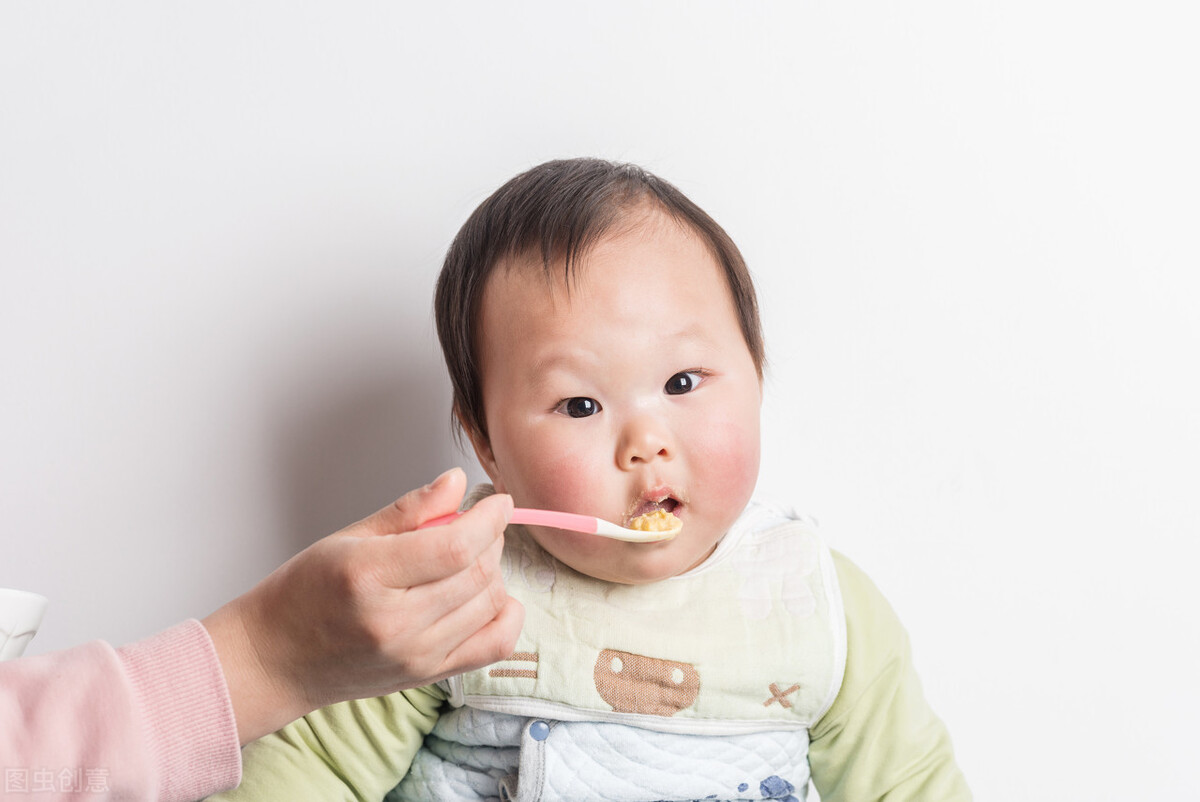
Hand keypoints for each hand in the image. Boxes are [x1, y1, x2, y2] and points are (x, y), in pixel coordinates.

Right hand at [201, 467, 521, 743]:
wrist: (275, 660)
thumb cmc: (304, 594)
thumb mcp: (347, 538)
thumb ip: (410, 510)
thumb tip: (458, 482)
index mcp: (368, 577)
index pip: (454, 546)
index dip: (488, 518)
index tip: (498, 501)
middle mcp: (395, 622)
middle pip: (477, 572)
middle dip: (491, 538)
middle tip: (477, 523)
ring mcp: (414, 655)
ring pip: (490, 603)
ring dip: (494, 570)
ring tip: (471, 556)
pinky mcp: (427, 676)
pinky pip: (494, 645)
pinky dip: (506, 615)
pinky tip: (491, 595)